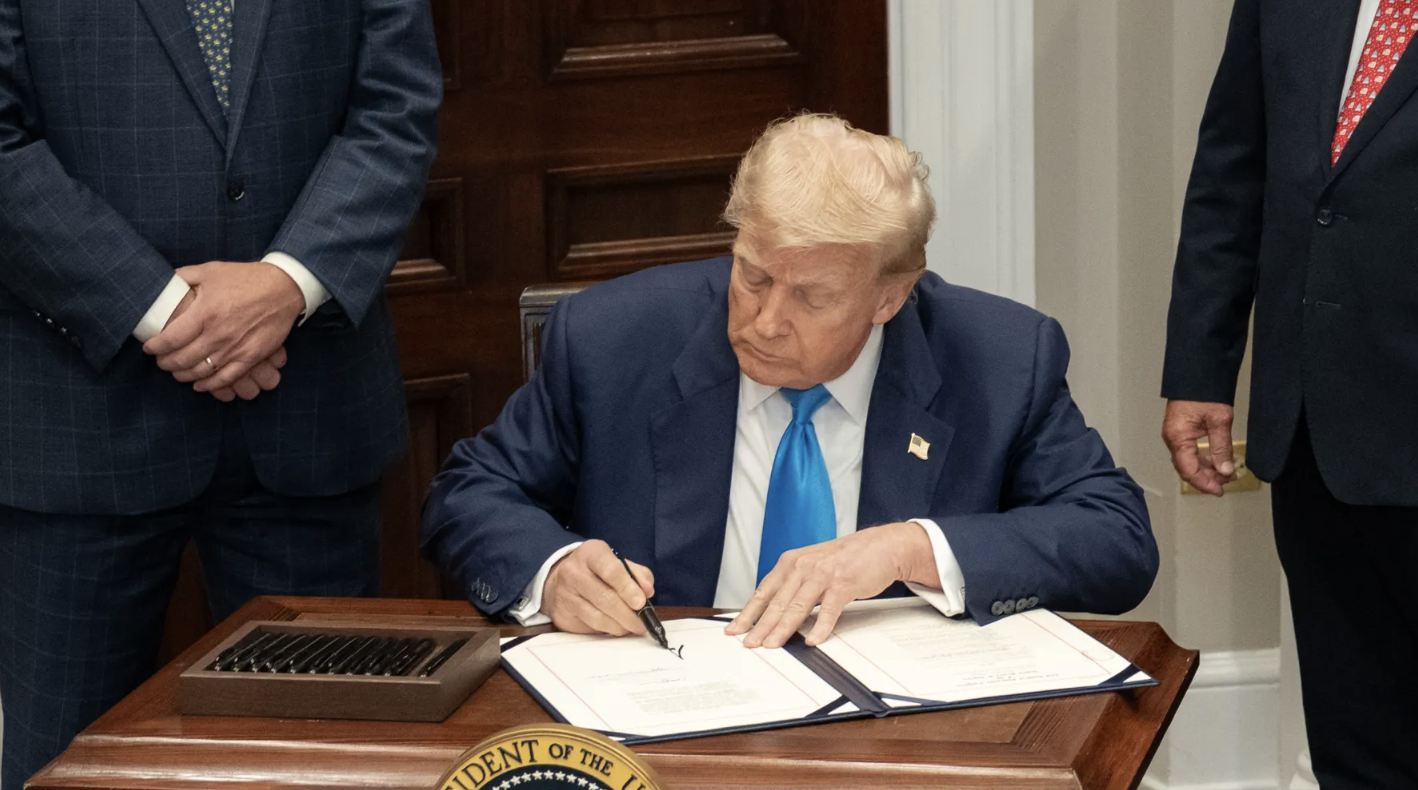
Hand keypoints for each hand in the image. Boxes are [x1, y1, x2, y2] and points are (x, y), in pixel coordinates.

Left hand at [143, 261, 304, 393]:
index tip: (149, 348)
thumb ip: (184, 277)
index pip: (170, 339)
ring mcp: (235, 348)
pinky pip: (225, 378)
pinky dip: (209, 385)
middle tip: (161, 361)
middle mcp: (217, 334)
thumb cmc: (246, 278)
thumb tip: (163, 282)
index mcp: (205, 312)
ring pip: (200, 371)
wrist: (284, 288)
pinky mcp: (251, 357)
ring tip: (176, 372)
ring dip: (183, 375)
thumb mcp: (211, 270)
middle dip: (166, 363)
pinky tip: (199, 384)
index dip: (155, 347)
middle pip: (182, 359)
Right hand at [542, 540, 654, 635]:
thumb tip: (647, 592)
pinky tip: (617, 627)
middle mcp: (574, 572)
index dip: (628, 588)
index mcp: (591, 553)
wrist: (560, 579)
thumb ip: (638, 575)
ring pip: (598, 617)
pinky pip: (590, 627)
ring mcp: (565, 595)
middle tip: (643, 623)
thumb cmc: (596, 571)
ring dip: (620, 626)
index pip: (611, 570)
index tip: (641, 602)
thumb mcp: (617, 562)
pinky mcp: (562, 615)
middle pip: (605, 598)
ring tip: (633, 627)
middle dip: (629, 614)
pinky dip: (608, 630)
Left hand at [725, 522, 935, 648]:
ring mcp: (823, 575)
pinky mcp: (844, 584)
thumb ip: (793, 584)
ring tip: (772, 645)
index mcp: (791, 563)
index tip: (734, 629)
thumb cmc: (843, 559)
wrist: (878, 546)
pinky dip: (821, 627)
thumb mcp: (811, 564)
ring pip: (797, 607)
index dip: (748, 613)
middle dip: (760, 626)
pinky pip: (829, 610)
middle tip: (748, 644)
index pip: (763, 592)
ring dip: (783, 629)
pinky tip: (813, 640)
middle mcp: (803, 567)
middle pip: (776, 602)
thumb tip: (771, 611)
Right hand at [1162, 400, 1236, 496]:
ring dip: (1205, 470)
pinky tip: (1215, 461)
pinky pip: (1188, 452)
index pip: (1189, 470)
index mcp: (1178, 438)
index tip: (1220, 490)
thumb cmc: (1204, 392)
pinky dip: (1202, 460)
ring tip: (1224, 473)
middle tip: (1227, 483)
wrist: (1197, 372)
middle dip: (1206, 478)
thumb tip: (1225, 470)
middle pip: (1186, 468)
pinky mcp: (1180, 431)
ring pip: (1188, 461)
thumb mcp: (1219, 421)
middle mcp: (1172, 439)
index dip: (1204, 483)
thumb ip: (1221, 448)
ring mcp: (1174, 435)